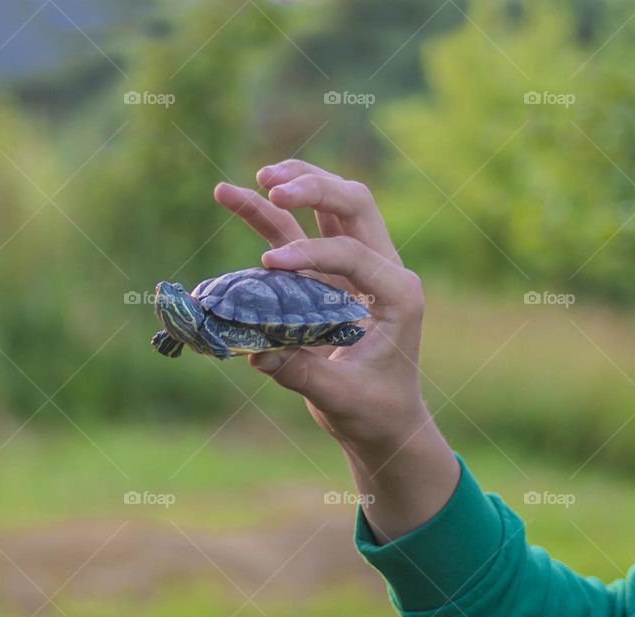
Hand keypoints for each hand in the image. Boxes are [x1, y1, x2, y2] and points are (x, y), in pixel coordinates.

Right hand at [214, 160, 458, 540]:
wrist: (384, 421)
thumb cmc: (374, 411)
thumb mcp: (342, 397)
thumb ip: (302, 373)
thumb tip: (256, 351)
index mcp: (399, 294)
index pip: (354, 253)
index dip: (310, 253)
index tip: (269, 265)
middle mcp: (382, 269)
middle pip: (353, 204)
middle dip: (314, 188)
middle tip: (271, 185)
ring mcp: (354, 268)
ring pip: (329, 206)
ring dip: (296, 185)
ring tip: (258, 177)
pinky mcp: (326, 276)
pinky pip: (297, 235)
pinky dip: (271, 214)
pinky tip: (236, 196)